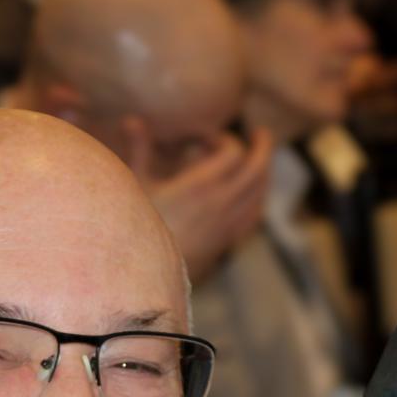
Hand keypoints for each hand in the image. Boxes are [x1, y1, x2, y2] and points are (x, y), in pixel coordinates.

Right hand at [128, 122, 272, 283]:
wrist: (146, 275)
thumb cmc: (138, 227)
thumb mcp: (137, 186)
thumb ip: (140, 150)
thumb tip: (132, 120)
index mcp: (200, 186)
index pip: (232, 152)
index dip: (224, 139)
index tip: (207, 138)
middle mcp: (221, 204)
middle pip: (257, 169)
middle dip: (262, 147)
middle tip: (260, 133)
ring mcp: (228, 224)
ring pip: (260, 192)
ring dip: (263, 172)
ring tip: (259, 160)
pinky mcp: (227, 240)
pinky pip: (255, 215)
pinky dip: (259, 197)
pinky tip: (254, 193)